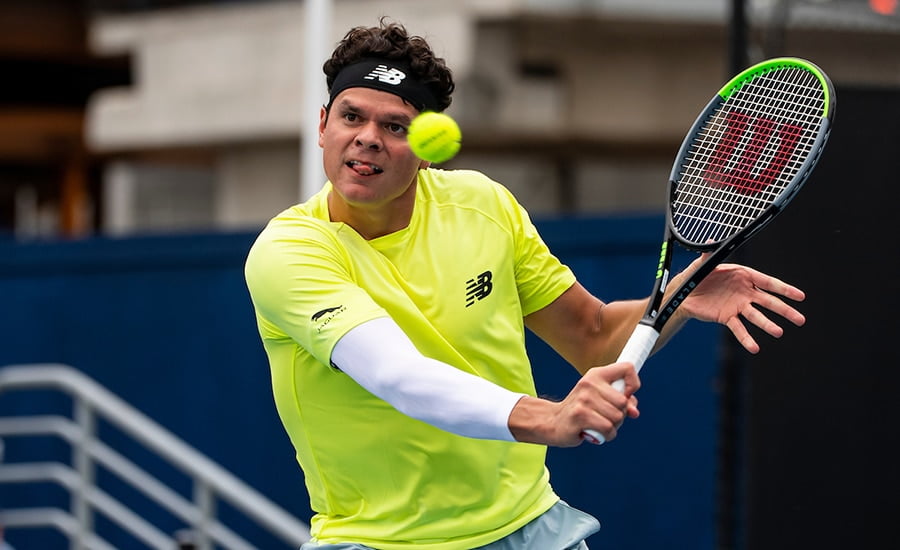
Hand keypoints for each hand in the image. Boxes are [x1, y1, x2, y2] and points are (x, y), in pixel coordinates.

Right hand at [508, 362, 639, 446]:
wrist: (553, 421)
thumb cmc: (581, 410)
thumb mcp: (600, 399)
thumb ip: (621, 401)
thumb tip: (634, 411)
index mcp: (596, 374)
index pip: (627, 368)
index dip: (633, 383)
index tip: (627, 395)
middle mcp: (589, 383)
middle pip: (623, 402)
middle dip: (620, 415)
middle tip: (606, 417)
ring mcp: (584, 399)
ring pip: (617, 417)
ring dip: (613, 427)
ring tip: (599, 424)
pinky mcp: (580, 416)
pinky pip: (608, 428)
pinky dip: (607, 435)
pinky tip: (596, 433)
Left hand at [680, 257, 805, 353]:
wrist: (684, 293)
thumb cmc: (696, 275)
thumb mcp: (701, 264)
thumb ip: (708, 255)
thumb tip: (709, 241)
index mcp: (743, 275)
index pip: (768, 282)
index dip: (785, 289)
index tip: (800, 296)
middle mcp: (744, 292)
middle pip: (769, 302)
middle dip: (785, 310)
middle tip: (801, 320)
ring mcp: (738, 306)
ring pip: (756, 317)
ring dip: (768, 325)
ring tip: (779, 332)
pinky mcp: (727, 317)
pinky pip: (739, 329)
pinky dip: (746, 339)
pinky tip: (755, 348)